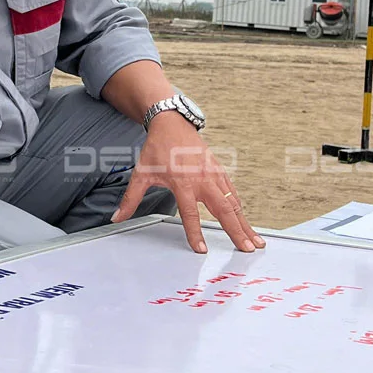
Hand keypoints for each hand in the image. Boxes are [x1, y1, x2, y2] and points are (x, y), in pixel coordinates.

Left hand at [111, 113, 264, 254]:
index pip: (191, 214)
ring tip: (256, 241)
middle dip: (236, 231)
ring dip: (245, 222)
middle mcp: (202, 179)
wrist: (172, 122)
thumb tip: (116, 217)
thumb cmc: (157, 148)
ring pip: (234, 203)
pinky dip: (240, 208)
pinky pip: (233, 193)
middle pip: (223, 210)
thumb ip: (130, 199)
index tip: (202, 250)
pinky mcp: (219, 170)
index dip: (196, 233)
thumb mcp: (141, 174)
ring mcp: (214, 174)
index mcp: (183, 182)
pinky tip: (246, 221)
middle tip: (247, 249)